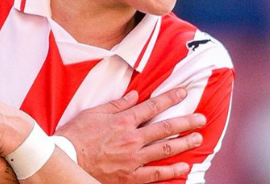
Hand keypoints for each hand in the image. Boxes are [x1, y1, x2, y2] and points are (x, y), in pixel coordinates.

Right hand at [55, 89, 205, 183]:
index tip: (184, 92)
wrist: (67, 159)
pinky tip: (185, 167)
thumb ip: (116, 104)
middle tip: (202, 118)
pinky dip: (171, 170)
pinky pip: (156, 174)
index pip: (152, 106)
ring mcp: (133, 159)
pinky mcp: (131, 176)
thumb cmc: (76, 134)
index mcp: (123, 120)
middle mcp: (132, 138)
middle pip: (165, 128)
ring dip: (184, 143)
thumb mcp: (94, 112)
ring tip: (198, 138)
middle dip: (186, 122)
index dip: (170, 98)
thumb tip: (134, 95)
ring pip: (165, 149)